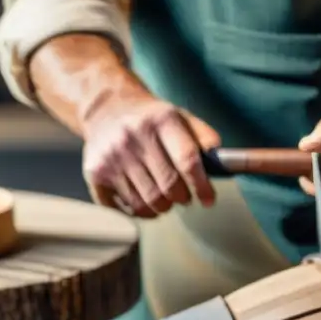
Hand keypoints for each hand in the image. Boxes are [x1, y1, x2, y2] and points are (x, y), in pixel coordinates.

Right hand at [81, 88, 219, 218]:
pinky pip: (127, 208)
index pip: (187, 160)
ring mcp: (112, 156)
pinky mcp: (96, 172)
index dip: (202, 186)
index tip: (208, 199)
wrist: (105, 108)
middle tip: (184, 196)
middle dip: (183, 198)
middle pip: (169, 187)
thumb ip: (205, 137)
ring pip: (149, 203)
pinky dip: (141, 211)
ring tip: (164, 197)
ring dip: (163, 207)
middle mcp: (133, 136)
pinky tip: (144, 199)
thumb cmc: (152, 119)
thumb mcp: (180, 117)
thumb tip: (224, 161)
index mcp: (160, 120)